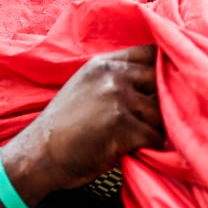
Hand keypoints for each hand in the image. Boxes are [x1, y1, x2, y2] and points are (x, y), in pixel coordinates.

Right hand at [10, 44, 163, 191]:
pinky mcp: (121, 125)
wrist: (39, 155)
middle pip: (162, 81)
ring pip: (162, 114)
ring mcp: (116, 98)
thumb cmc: (64, 127)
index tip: (167, 85)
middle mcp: (110, 75)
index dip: (164, 68)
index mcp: (101, 64)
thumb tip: (163, 82)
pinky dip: (149, 149)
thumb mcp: (85, 88)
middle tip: (149, 120)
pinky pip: (156, 137)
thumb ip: (116, 79)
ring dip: (155, 131)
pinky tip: (130, 151)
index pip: (150, 52)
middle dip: (164, 102)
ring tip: (132, 140)